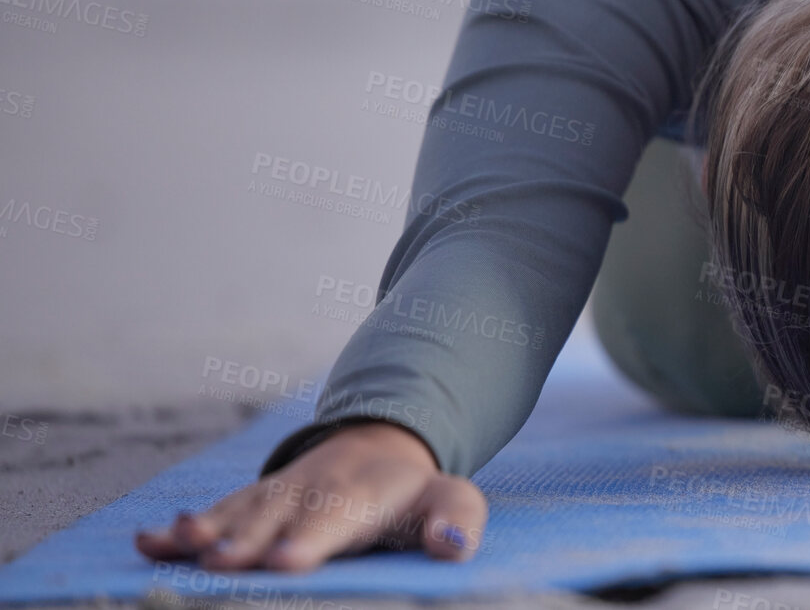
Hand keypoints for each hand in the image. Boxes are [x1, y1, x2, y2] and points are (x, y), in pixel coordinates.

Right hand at [134, 421, 486, 571]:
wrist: (378, 450)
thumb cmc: (415, 495)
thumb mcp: (451, 499)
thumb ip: (456, 520)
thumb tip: (451, 547)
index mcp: (362, 496)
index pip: (336, 518)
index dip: (312, 538)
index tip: (287, 560)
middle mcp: (311, 492)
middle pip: (277, 518)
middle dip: (248, 540)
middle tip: (221, 562)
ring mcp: (275, 497)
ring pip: (238, 513)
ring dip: (206, 530)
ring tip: (177, 545)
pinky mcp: (248, 505)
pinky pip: (214, 514)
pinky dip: (180, 530)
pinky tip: (149, 542)